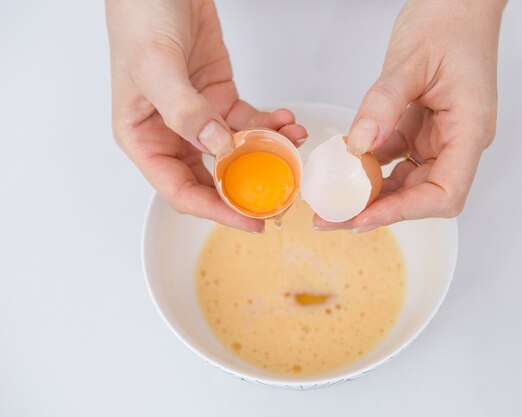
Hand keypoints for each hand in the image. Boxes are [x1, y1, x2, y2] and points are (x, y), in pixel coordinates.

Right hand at [106, 0, 306, 231]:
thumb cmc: (140, 18)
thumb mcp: (156, 66)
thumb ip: (184, 111)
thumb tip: (216, 146)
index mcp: (143, 138)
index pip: (180, 191)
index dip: (217, 211)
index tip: (251, 221)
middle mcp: (170, 134)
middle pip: (212, 179)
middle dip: (248, 189)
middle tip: (283, 195)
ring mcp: (198, 118)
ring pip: (236, 151)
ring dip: (267, 152)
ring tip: (292, 143)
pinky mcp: (219, 99)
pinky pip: (249, 123)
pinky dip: (270, 126)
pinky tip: (287, 121)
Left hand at [315, 0, 504, 231]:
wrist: (459, 1)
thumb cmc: (449, 20)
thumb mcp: (409, 61)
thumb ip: (383, 104)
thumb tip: (356, 147)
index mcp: (469, 130)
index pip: (444, 192)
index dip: (404, 212)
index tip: (363, 217)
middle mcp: (459, 141)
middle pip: (421, 196)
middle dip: (377, 211)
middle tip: (331, 219)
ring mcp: (442, 137)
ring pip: (407, 182)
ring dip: (371, 195)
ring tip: (332, 203)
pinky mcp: (424, 129)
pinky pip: (397, 159)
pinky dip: (371, 168)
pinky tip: (344, 171)